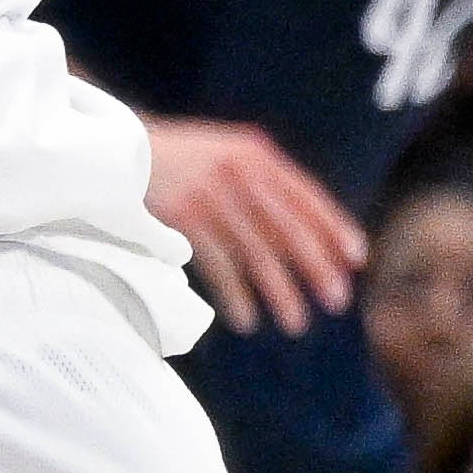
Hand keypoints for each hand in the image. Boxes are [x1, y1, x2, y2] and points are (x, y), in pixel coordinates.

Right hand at [140, 116, 364, 334]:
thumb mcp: (223, 154)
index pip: (307, 195)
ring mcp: (212, 195)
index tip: (356, 258)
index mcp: (256, 153)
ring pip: (259, 253)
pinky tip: (247, 318)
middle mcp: (240, 172)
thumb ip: (258, 179)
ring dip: (280, 292)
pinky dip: (236, 294)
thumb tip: (295, 229)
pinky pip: (219, 265)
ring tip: (296, 322)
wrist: (116, 150)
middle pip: (290, 228)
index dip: (335, 228)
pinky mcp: (183, 218)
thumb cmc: (175, 160)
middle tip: (337, 300)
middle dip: (317, 267)